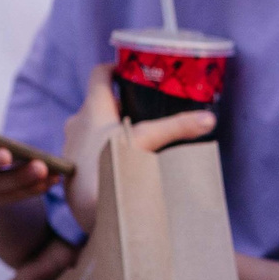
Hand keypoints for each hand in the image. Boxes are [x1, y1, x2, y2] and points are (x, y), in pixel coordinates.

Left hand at [61, 65, 217, 228]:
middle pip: (99, 105)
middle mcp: (76, 125)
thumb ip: (176, 128)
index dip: (115, 68)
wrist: (86, 211)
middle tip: (143, 110)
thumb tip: (208, 119)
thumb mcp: (146, 142)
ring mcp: (70, 149)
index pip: (100, 75)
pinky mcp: (70, 172)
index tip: (129, 70)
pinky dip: (103, 153)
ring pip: (92, 130)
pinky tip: (120, 165)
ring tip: (136, 140)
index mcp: (92, 110)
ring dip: (111, 131)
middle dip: (120, 107)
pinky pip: (87, 153)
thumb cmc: (110, 168)